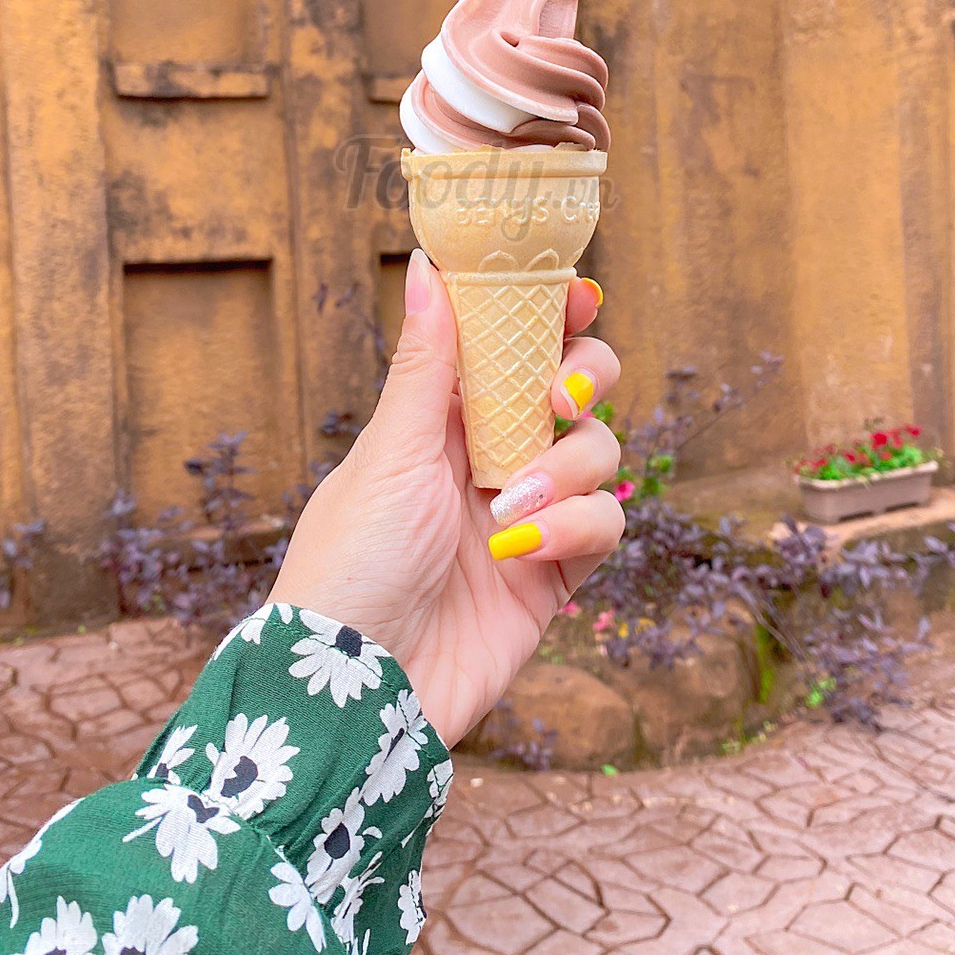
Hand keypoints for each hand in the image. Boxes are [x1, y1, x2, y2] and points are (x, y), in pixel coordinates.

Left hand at [272, 251, 622, 745]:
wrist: (360, 691)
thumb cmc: (350, 565)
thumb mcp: (389, 454)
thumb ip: (426, 363)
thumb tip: (428, 264)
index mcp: (439, 416)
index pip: (507, 343)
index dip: (547, 312)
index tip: (576, 292)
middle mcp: (488, 456)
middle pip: (573, 386)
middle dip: (584, 377)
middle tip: (561, 395)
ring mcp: (526, 513)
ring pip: (598, 452)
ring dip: (567, 468)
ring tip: (507, 510)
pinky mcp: (554, 572)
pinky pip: (604, 522)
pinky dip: (578, 526)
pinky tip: (526, 550)